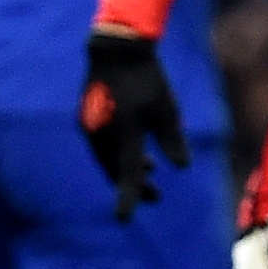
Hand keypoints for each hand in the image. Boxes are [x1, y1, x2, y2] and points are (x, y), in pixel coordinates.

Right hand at [78, 25, 188, 221]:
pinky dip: (116, 154)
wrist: (116, 49)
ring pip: (107, 159)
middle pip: (115, 171)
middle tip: (155, 195)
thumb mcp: (167, 109)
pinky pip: (101, 146)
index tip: (123, 219)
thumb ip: (173, 139)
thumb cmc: (146, 78)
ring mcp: (91, 127)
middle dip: (133, 185)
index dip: (127, 197)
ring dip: (125, 169)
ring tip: (149, 171)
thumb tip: (180, 166)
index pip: (126, 174)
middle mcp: (103, 135)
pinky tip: (133, 150)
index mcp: (124, 133)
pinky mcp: (87, 119)